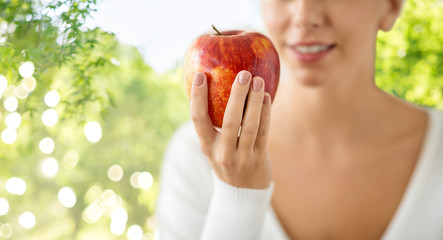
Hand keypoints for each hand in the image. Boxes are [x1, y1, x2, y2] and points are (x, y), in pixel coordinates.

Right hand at [190, 71, 271, 188]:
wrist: (242, 191)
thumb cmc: (225, 158)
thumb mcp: (213, 145)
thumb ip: (211, 123)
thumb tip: (212, 85)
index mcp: (206, 146)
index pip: (198, 119)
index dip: (197, 97)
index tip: (200, 75)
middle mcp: (223, 152)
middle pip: (229, 121)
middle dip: (237, 96)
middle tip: (243, 74)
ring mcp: (242, 157)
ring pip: (250, 126)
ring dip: (255, 102)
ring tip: (258, 81)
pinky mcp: (258, 157)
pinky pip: (263, 131)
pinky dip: (265, 112)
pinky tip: (267, 97)